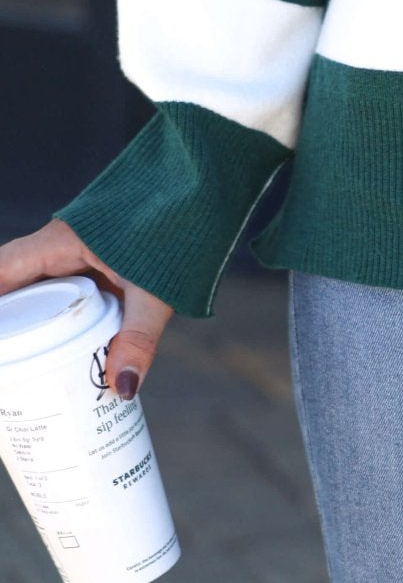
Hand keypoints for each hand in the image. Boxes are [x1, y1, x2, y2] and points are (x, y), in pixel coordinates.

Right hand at [0, 220, 173, 402]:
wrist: (202, 194)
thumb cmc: (176, 230)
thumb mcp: (153, 290)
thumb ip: (138, 337)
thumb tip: (122, 388)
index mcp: (57, 243)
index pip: (0, 272)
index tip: (0, 344)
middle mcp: (57, 247)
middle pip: (12, 287)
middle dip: (9, 324)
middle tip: (10, 367)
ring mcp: (75, 255)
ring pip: (37, 293)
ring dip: (29, 324)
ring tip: (23, 368)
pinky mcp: (94, 265)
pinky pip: (62, 295)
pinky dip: (56, 321)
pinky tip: (60, 353)